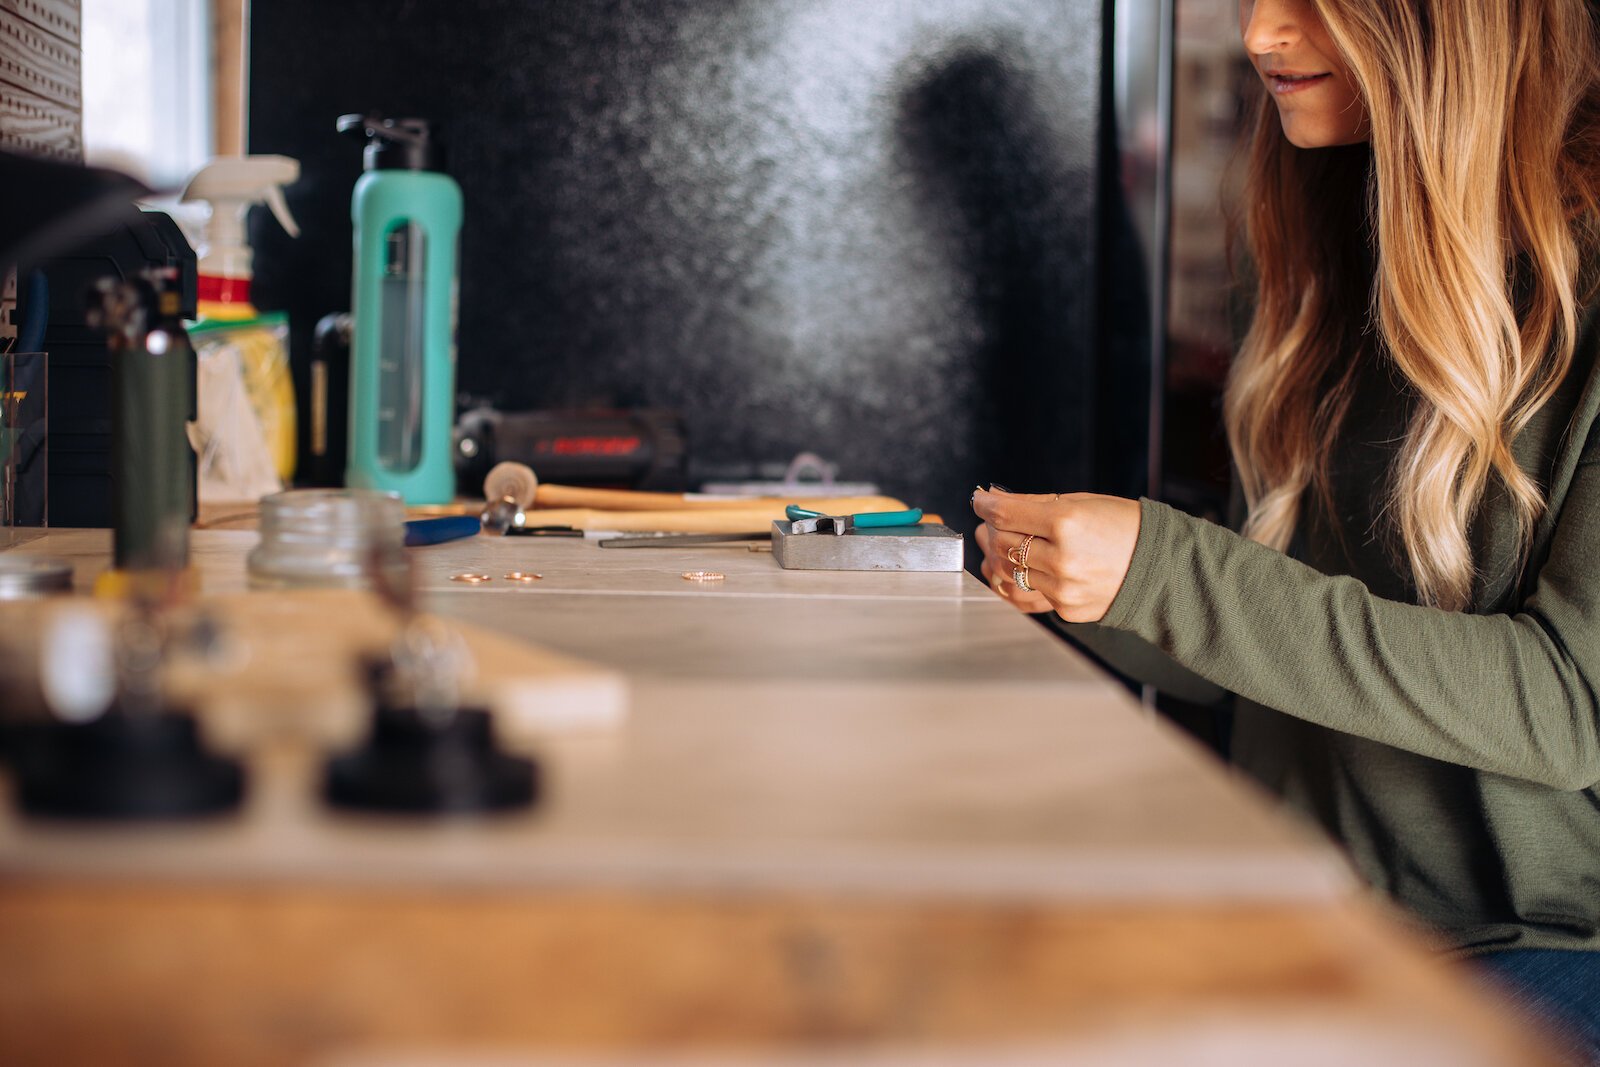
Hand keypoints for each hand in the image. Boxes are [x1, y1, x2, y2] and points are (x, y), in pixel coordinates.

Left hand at [972, 489, 1141, 622]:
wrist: (1161, 565)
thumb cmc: (1125, 528)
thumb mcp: (1082, 502)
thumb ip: (1035, 503)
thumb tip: (996, 499)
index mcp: (1067, 523)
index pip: (1006, 514)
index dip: (985, 504)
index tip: (979, 500)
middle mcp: (1062, 559)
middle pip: (1003, 543)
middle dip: (990, 529)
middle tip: (989, 522)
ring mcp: (1063, 589)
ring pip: (1008, 574)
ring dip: (996, 557)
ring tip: (997, 545)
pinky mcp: (1066, 609)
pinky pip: (1025, 597)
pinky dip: (1011, 583)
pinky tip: (1008, 572)